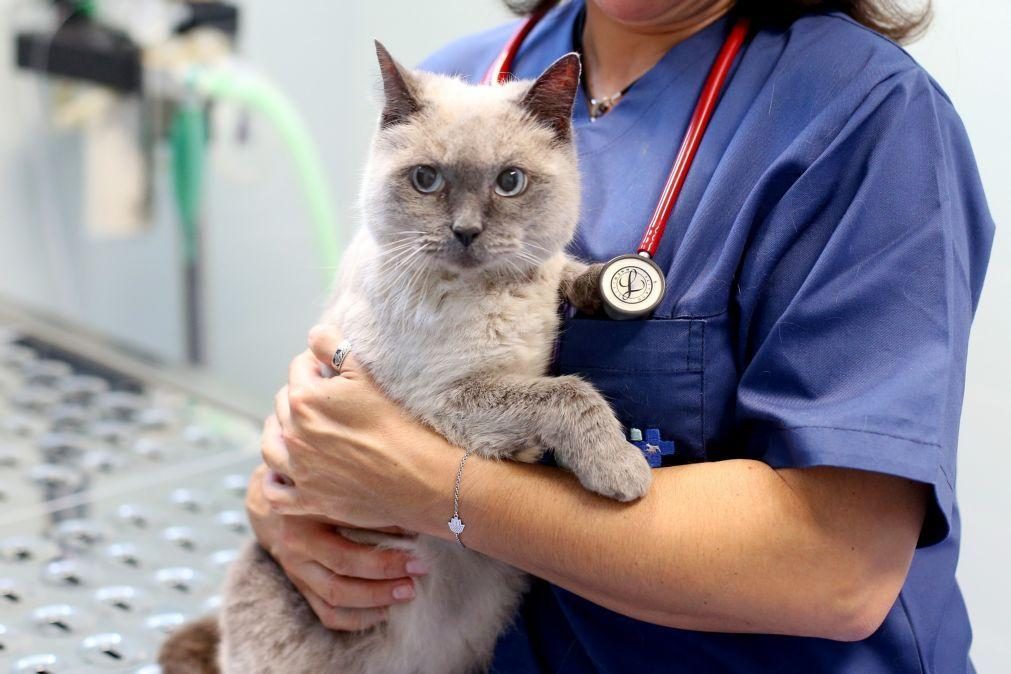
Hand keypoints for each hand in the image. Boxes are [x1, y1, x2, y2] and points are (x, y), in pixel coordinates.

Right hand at [246, 460, 428, 630]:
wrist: (275, 513)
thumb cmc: (319, 495)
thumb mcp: (336, 489)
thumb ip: (367, 499)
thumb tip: (413, 515)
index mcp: (308, 509)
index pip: (350, 521)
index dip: (387, 529)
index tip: (419, 532)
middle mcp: (298, 541)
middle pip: (343, 562)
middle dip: (386, 568)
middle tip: (420, 567)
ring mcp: (297, 570)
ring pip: (336, 594)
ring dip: (376, 597)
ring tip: (408, 591)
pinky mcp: (301, 589)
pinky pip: (329, 614)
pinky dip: (359, 618)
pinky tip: (385, 612)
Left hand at [260, 325, 460, 532]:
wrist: (419, 478)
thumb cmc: (399, 424)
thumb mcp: (368, 374)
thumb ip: (334, 347)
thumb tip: (313, 334)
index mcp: (304, 400)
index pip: (299, 368)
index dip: (317, 364)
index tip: (333, 369)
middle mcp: (293, 434)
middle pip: (282, 404)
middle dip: (299, 396)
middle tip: (324, 398)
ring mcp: (298, 471)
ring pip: (270, 446)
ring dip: (278, 433)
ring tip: (295, 429)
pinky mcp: (309, 501)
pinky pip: (276, 492)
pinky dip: (276, 480)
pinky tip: (287, 472)